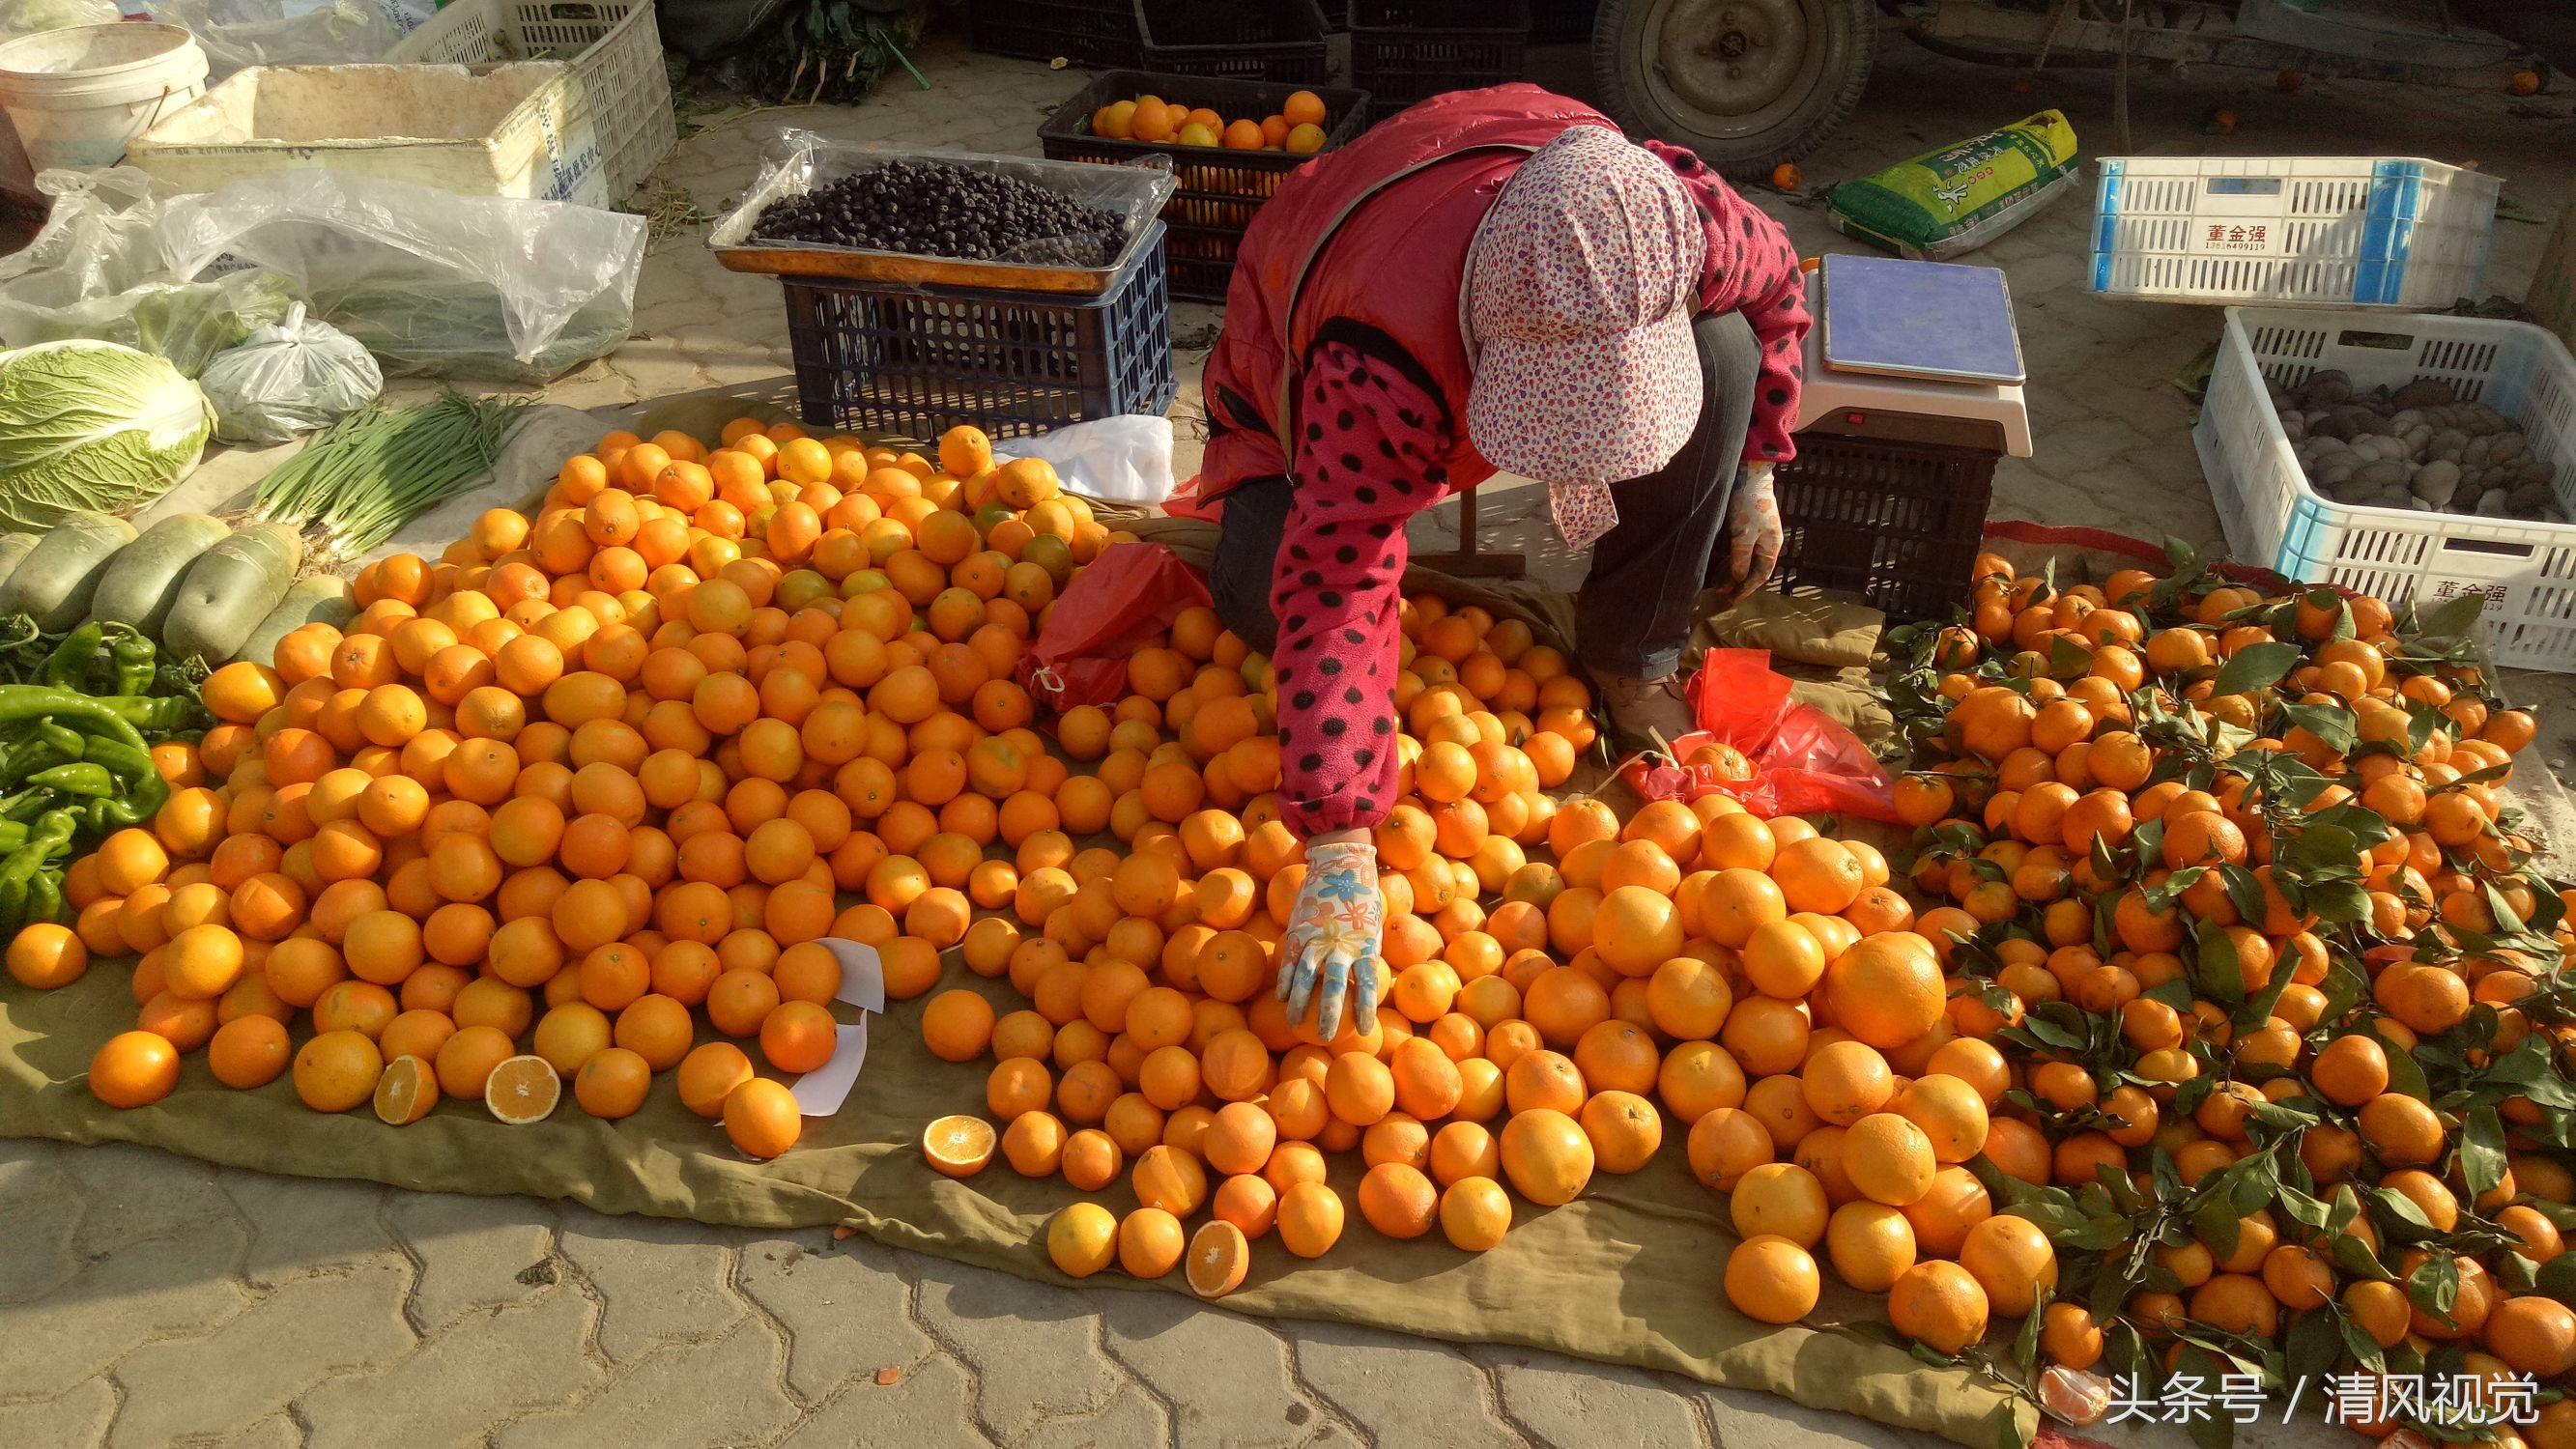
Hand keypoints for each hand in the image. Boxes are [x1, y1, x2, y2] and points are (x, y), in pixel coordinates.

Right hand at [1276, 834, 1382, 1039]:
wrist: (1340, 863)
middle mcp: (1341, 944)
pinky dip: (1285, 979)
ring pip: (1306, 977)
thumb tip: (1363, 977)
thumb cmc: (1361, 895)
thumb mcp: (1371, 924)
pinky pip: (1289, 959)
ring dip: (1300, 1003)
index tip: (1365, 1032)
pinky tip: (1280, 997)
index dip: (1367, 1010)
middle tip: (1326, 1037)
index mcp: (1365, 943)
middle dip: (1331, 1015)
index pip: (1367, 984)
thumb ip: (1365, 949)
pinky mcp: (1299, 928)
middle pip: (1336, 987)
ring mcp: (1317, 936)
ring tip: (1294, 1023)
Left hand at [1716, 462, 1782, 605]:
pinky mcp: (1747, 526)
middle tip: (1721, 593)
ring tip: (1717, 583)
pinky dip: (1731, 559)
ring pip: (1745, 560)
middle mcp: (1767, 542)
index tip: (1732, 599)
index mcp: (1771, 546)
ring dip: (1732, 572)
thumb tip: (1738, 579)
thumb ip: (1740, 558)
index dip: (1746, 589)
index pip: (1760, 575)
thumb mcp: (1743, 534)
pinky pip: (1739, 550)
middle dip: (1738, 582)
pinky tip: (1720, 565)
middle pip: (1753, 569)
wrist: (1749, 475)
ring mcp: (1757, 534)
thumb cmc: (1748, 506)